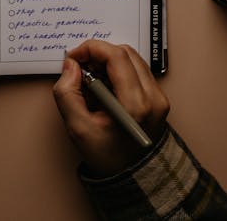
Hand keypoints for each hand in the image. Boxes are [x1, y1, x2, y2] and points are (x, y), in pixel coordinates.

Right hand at [52, 40, 169, 176]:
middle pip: (125, 53)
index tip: (74, 57)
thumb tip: (71, 66)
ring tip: (91, 78)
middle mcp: (153, 98)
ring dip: (107, 60)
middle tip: (80, 67)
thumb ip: (67, 93)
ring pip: (132, 58)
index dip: (91, 49)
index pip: (116, 57)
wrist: (133, 177)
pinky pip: (137, 70)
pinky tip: (104, 85)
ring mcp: (159, 97)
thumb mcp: (78, 128)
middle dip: (98, 53)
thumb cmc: (108, 156)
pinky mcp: (158, 98)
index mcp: (135, 105)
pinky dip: (117, 69)